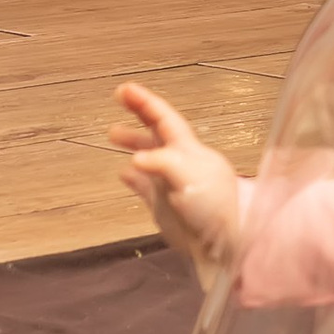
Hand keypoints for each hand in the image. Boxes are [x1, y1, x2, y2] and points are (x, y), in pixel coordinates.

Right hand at [110, 81, 243, 276]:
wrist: (220, 244)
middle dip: (138, 113)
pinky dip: (132, 176)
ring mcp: (169, 182)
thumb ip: (163, 164)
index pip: (164, 118)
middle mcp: (178, 162)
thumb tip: (134, 159)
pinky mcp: (163, 204)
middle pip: (155, 130)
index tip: (125, 89)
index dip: (145, 102)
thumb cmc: (213, 207)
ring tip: (113, 132)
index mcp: (187, 150)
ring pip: (147, 156)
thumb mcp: (190, 177)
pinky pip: (144, 184)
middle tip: (118, 96)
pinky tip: (124, 173)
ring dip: (132, 142)